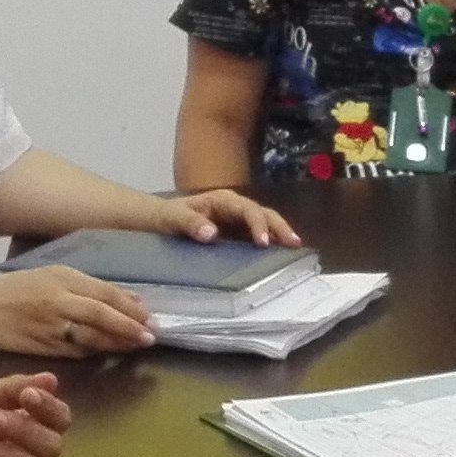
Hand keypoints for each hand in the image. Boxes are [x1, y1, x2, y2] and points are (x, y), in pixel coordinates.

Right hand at [0, 266, 151, 359]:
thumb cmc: (15, 291)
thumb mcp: (51, 277)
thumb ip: (89, 287)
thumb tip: (132, 298)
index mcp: (62, 277)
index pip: (105, 292)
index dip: (130, 307)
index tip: (151, 317)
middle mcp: (58, 299)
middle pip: (102, 314)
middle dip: (130, 327)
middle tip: (151, 336)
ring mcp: (50, 325)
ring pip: (92, 336)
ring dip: (117, 343)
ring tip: (136, 346)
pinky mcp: (43, 347)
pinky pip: (76, 352)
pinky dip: (95, 352)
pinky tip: (108, 352)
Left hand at [148, 188, 299, 246]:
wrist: (160, 221)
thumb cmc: (167, 216)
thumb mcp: (173, 218)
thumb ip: (190, 223)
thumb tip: (211, 234)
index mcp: (223, 200)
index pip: (247, 210)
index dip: (257, 224)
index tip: (263, 242)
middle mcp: (236, 208)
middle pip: (264, 214)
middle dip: (279, 227)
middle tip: (293, 243)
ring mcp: (239, 221)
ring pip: (266, 224)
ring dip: (280, 235)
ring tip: (295, 248)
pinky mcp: (238, 235)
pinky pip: (258, 237)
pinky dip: (272, 244)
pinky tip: (282, 255)